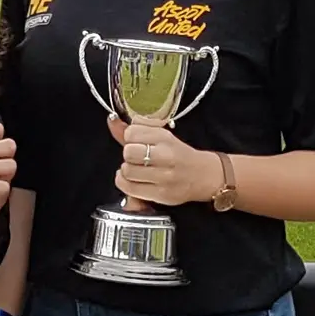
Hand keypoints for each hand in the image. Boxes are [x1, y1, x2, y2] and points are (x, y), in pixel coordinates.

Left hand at [107, 115, 223, 206]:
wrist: (203, 175)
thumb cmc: (177, 154)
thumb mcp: (159, 135)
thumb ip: (135, 128)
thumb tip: (112, 121)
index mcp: (165, 137)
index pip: (131, 133)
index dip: (129, 137)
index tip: (136, 141)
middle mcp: (166, 156)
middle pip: (128, 152)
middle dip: (128, 154)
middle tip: (136, 157)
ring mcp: (164, 177)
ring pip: (127, 170)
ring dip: (127, 169)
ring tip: (136, 168)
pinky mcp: (161, 194)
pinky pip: (130, 188)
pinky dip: (124, 183)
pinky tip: (131, 179)